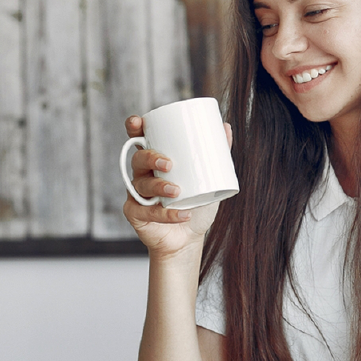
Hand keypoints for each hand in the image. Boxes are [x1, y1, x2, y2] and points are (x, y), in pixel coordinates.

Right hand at [122, 115, 232, 258]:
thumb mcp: (209, 178)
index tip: (138, 122)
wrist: (189, 239)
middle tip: (169, 164)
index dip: (134, 128)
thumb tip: (226, 127)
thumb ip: (217, 153)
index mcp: (155, 161)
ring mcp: (137, 194)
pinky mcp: (136, 214)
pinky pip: (147, 211)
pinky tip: (182, 214)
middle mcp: (142, 174)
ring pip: (141, 184)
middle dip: (150, 158)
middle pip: (138, 159)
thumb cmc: (195, 204)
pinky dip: (167, 214)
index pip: (139, 139)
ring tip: (176, 191)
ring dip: (158, 186)